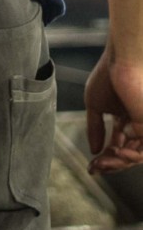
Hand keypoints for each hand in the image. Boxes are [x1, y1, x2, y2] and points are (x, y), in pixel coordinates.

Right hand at [86, 47, 142, 172]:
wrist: (123, 62)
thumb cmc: (108, 76)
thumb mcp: (94, 105)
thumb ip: (94, 128)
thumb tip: (94, 151)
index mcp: (125, 119)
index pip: (117, 144)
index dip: (104, 157)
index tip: (91, 166)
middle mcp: (138, 125)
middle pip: (127, 154)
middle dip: (110, 164)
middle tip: (95, 167)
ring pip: (135, 156)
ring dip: (117, 163)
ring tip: (102, 163)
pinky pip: (142, 152)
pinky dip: (129, 156)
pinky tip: (115, 152)